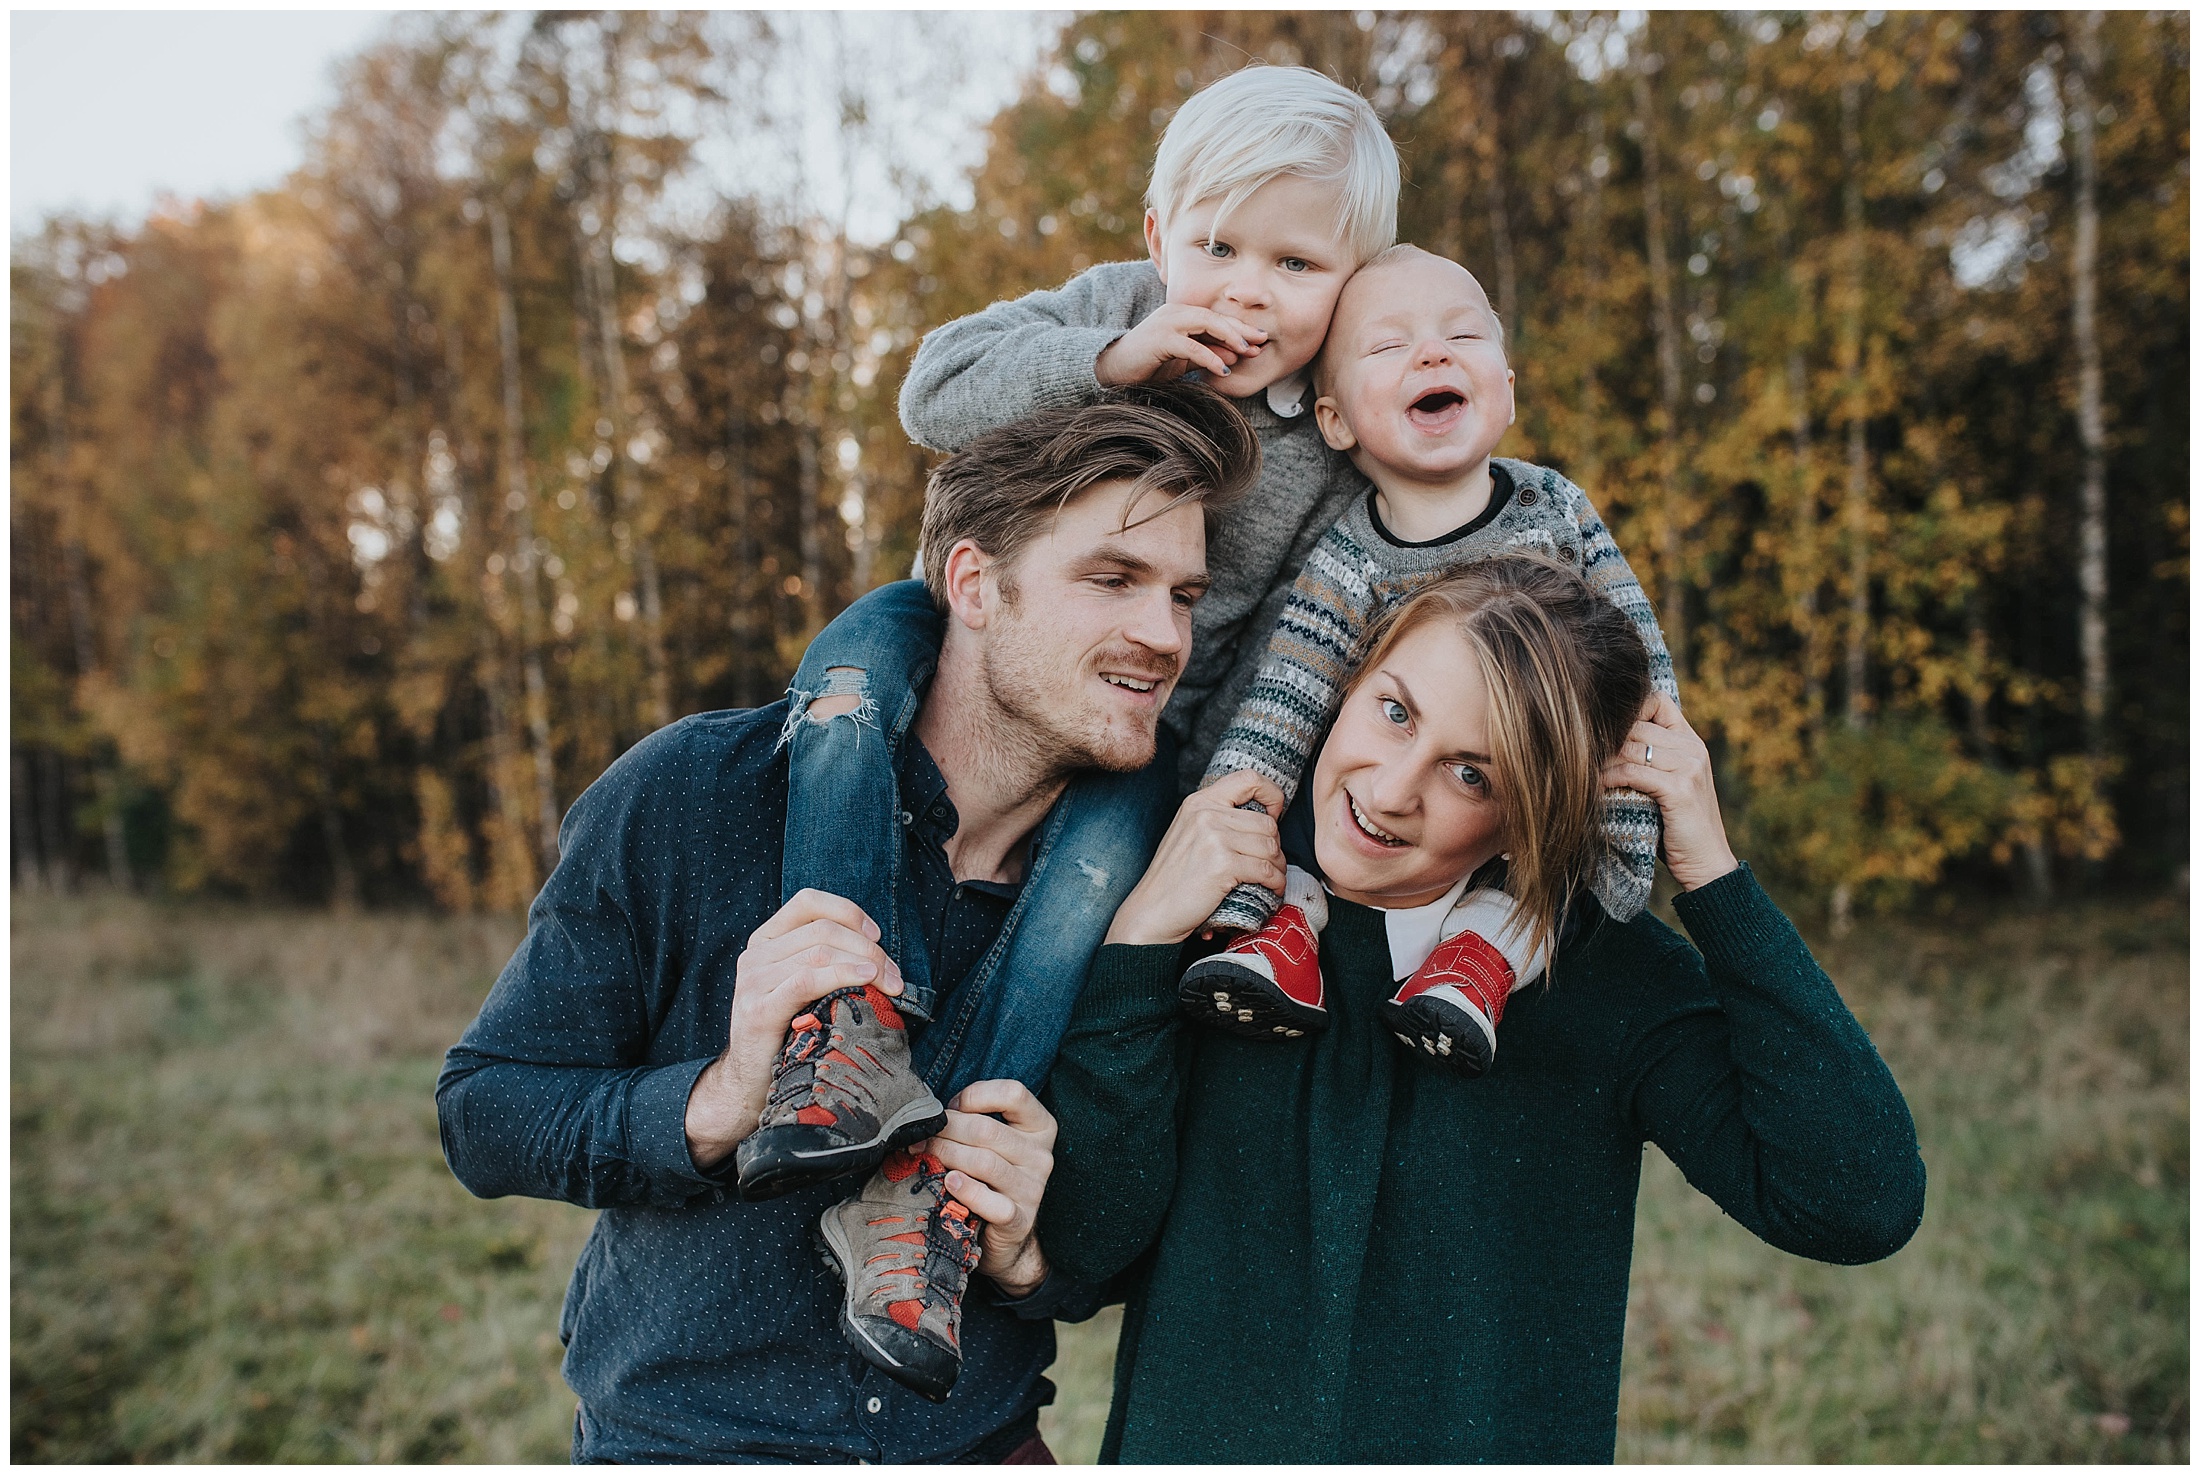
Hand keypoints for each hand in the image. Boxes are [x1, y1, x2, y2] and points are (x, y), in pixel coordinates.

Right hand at [683, 889, 903, 1169]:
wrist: (750, 1084)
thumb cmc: (789, 1034)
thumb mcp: (803, 989)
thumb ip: (826, 961)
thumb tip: (879, 953)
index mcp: (766, 941)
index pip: (807, 902)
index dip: (847, 911)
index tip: (878, 935)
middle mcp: (755, 955)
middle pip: (822, 930)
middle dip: (868, 947)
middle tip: (894, 975)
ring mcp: (753, 981)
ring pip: (819, 951)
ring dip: (864, 963)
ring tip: (890, 983)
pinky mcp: (758, 1009)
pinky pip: (807, 980)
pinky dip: (842, 975)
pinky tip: (866, 981)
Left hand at [926, 1079, 1057, 1297]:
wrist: (1005, 1232)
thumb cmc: (990, 1176)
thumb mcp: (991, 1142)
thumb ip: (972, 1120)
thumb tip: (930, 1114)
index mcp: (1040, 1127)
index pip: (1014, 1093)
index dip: (976, 1095)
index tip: (953, 1108)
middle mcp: (1042, 1155)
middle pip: (988, 1130)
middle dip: (947, 1130)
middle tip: (923, 1136)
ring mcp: (1033, 1189)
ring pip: (984, 1162)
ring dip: (947, 1155)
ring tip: (926, 1155)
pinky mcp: (1020, 1219)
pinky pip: (991, 1202)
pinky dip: (966, 1190)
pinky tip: (949, 1183)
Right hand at [1095, 303, 1267, 385]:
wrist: (1114, 370)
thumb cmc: (1149, 365)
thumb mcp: (1183, 359)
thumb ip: (1206, 354)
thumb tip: (1235, 357)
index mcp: (1182, 314)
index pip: (1216, 318)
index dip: (1240, 327)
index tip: (1261, 338)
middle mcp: (1175, 312)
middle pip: (1215, 316)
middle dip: (1240, 329)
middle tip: (1262, 341)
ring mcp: (1166, 323)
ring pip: (1205, 324)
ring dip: (1229, 337)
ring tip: (1247, 351)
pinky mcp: (1159, 339)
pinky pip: (1190, 346)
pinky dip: (1209, 357)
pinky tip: (1223, 370)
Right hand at [1105, 770, 1287, 945]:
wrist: (1152, 911)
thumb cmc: (1174, 878)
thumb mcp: (1190, 833)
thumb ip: (1219, 818)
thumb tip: (1266, 819)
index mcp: (1199, 801)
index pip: (1250, 779)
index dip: (1272, 795)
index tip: (1274, 816)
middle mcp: (1206, 814)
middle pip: (1267, 823)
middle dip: (1276, 847)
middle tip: (1271, 864)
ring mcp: (1214, 838)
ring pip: (1271, 847)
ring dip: (1278, 867)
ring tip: (1271, 879)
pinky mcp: (1223, 864)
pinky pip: (1267, 870)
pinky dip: (1275, 883)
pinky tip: (1270, 890)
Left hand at [1599, 692, 1738, 891]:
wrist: (1706, 863)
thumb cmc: (1678, 826)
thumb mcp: (1668, 784)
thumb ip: (1651, 761)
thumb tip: (1604, 744)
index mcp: (1692, 742)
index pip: (1658, 702)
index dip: (1629, 708)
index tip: (1604, 729)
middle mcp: (1693, 749)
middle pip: (1637, 725)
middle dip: (1606, 738)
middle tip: (1580, 750)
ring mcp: (1689, 767)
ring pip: (1631, 747)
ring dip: (1602, 759)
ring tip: (1583, 768)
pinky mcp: (1680, 789)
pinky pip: (1632, 772)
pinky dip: (1609, 777)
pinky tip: (1596, 785)